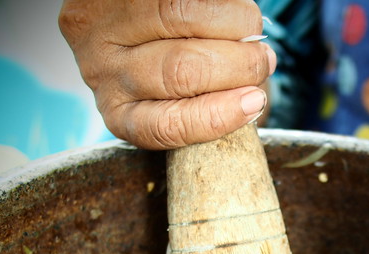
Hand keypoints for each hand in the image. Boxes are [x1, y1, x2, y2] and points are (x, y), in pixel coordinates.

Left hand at [59, 0, 275, 147]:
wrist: (132, 19)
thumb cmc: (173, 64)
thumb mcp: (183, 99)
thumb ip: (213, 102)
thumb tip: (251, 97)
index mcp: (123, 116)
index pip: (166, 126)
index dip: (216, 117)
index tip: (255, 102)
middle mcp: (105, 73)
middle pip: (178, 72)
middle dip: (235, 67)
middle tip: (264, 61)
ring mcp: (105, 27)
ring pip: (177, 18)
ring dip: (232, 25)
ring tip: (252, 28)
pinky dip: (221, 2)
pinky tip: (234, 8)